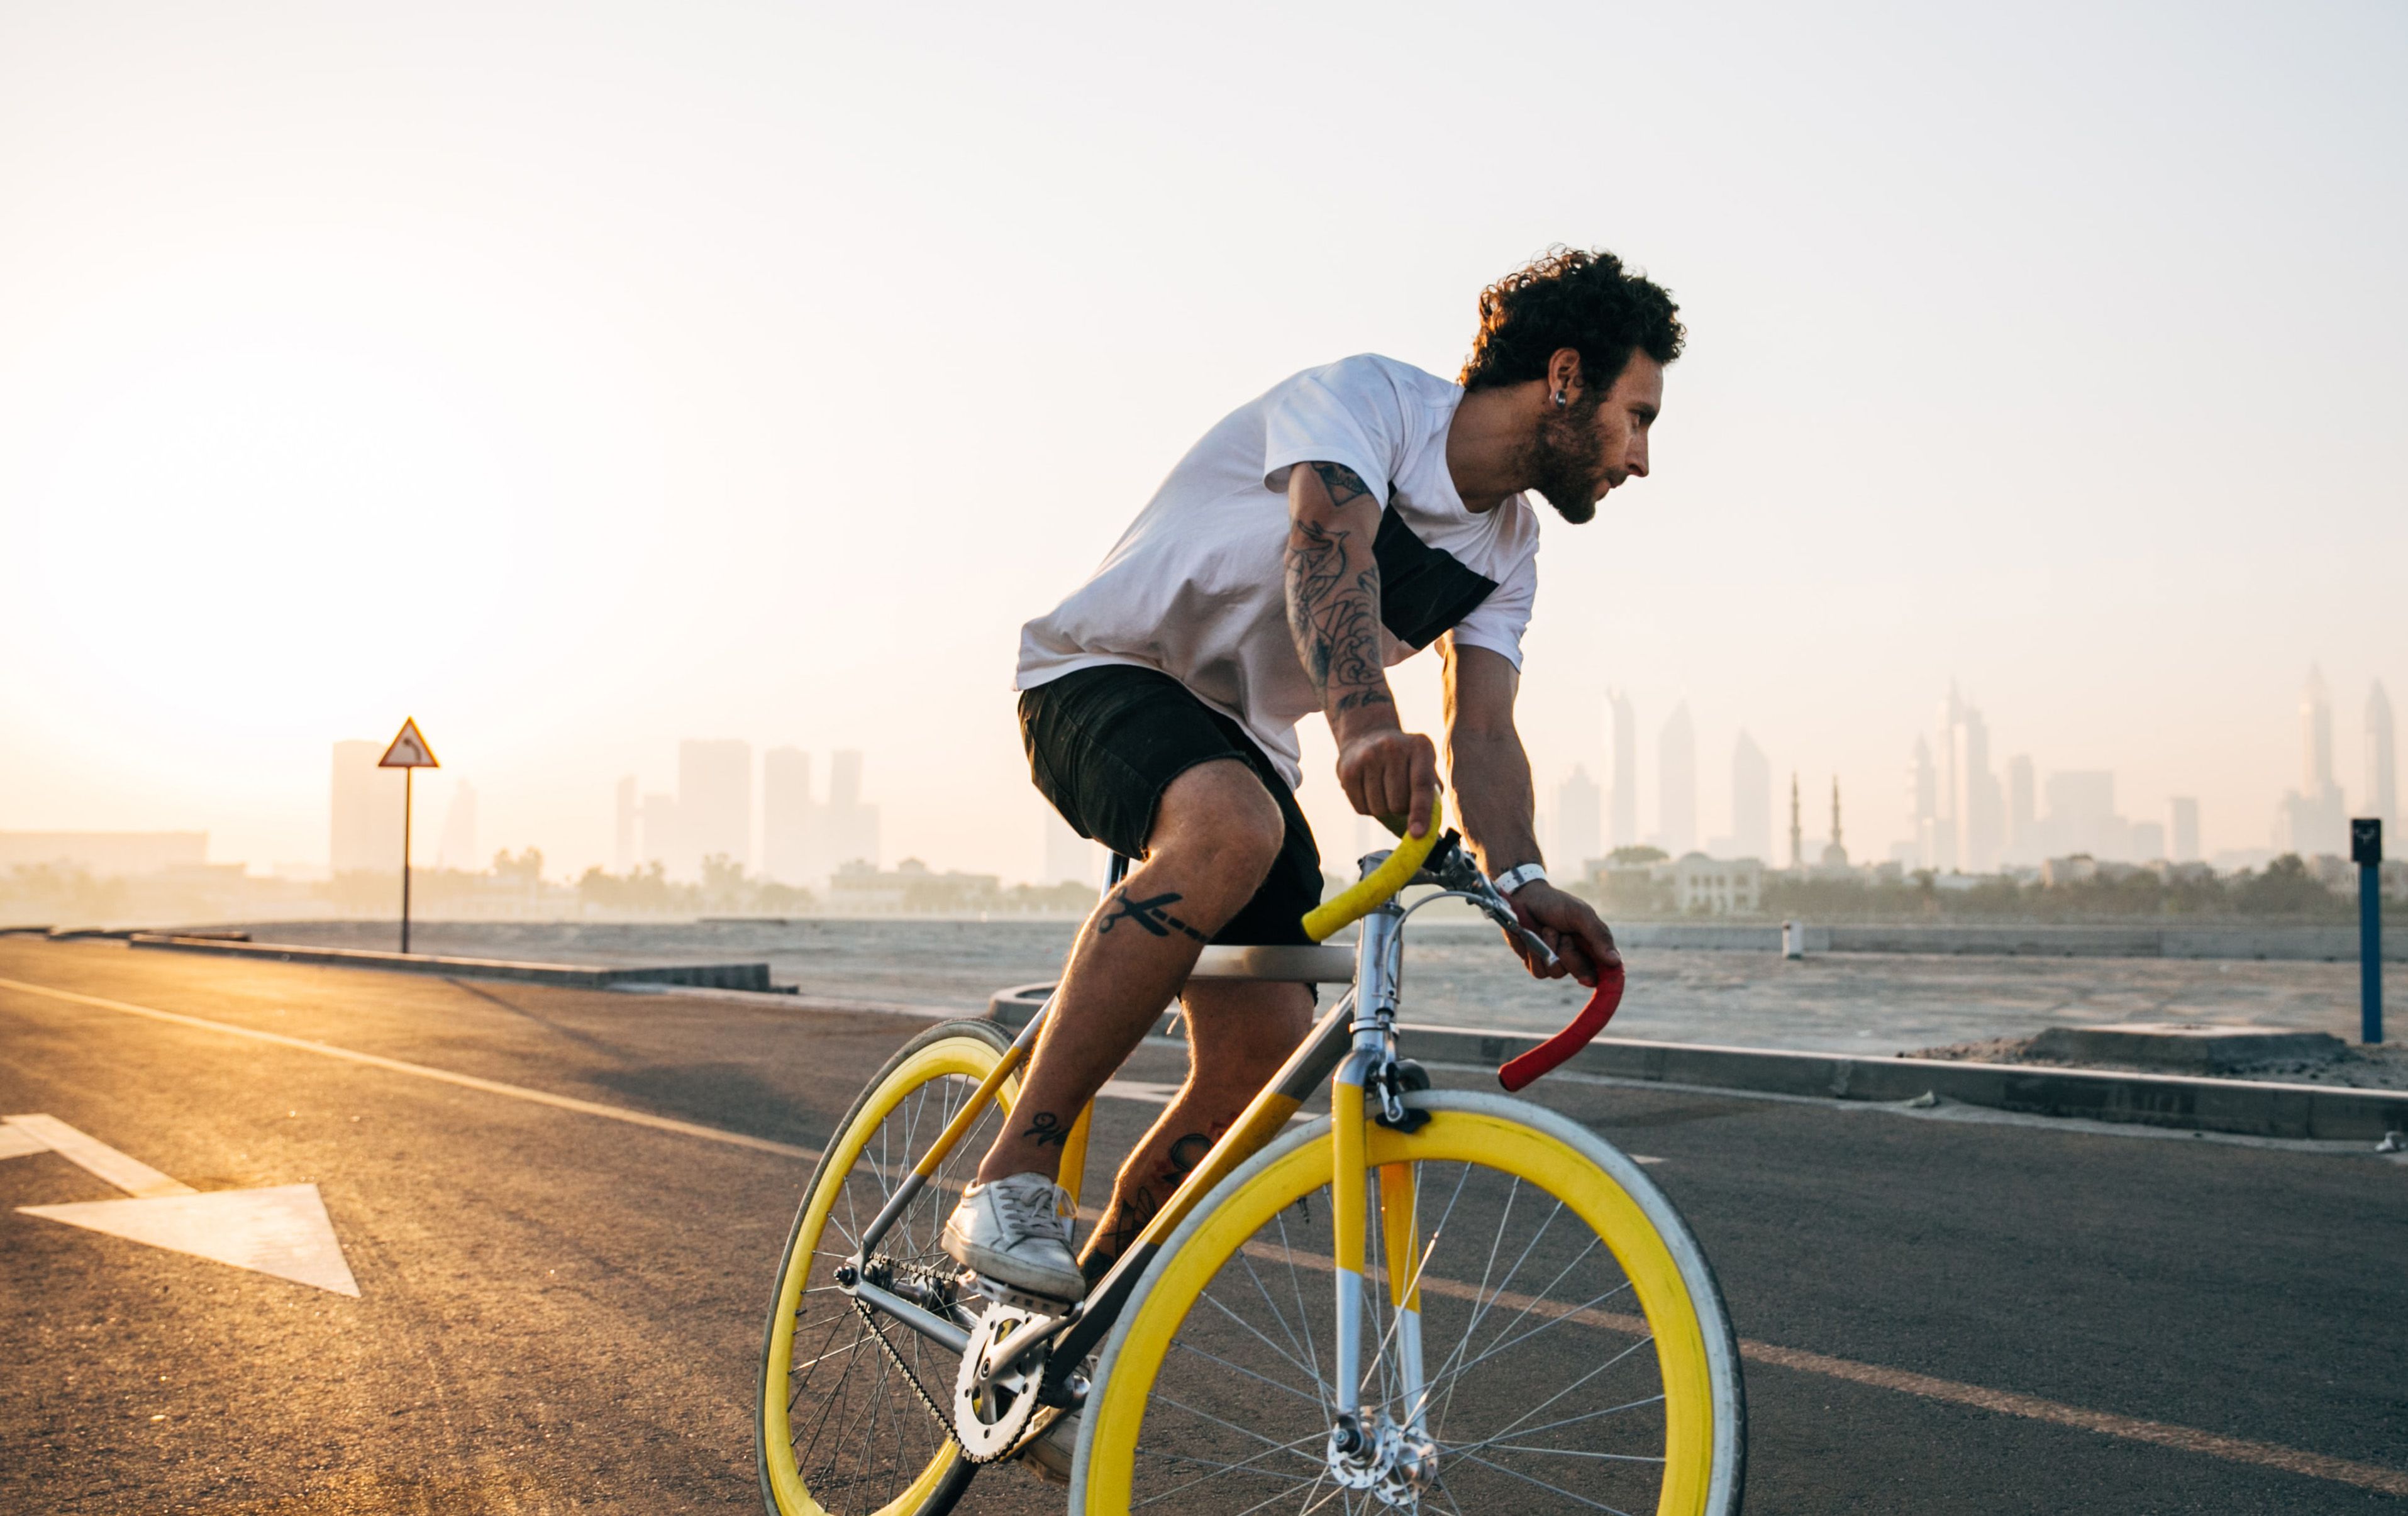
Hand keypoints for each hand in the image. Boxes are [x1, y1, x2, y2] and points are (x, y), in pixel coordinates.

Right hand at [1334, 727, 1439, 837]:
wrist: (1368, 736)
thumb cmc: (1405, 761)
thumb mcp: (1424, 766)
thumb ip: (1431, 794)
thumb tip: (1426, 832)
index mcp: (1420, 747)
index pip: (1421, 785)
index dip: (1421, 812)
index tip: (1417, 835)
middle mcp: (1393, 747)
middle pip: (1398, 804)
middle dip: (1401, 811)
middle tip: (1400, 798)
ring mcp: (1368, 756)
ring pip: (1379, 808)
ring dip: (1384, 810)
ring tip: (1384, 791)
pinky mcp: (1348, 769)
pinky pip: (1361, 807)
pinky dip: (1368, 808)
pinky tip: (1369, 790)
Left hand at [1503, 881, 1620, 985]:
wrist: (1526, 897)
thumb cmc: (1556, 904)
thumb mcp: (1581, 915)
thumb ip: (1598, 936)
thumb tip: (1615, 961)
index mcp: (1594, 947)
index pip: (1606, 972)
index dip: (1604, 980)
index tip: (1589, 978)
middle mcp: (1578, 958)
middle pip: (1583, 976)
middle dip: (1571, 955)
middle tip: (1565, 936)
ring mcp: (1557, 962)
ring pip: (1557, 973)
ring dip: (1550, 949)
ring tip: (1547, 930)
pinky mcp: (1537, 964)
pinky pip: (1539, 971)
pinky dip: (1535, 953)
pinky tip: (1532, 938)